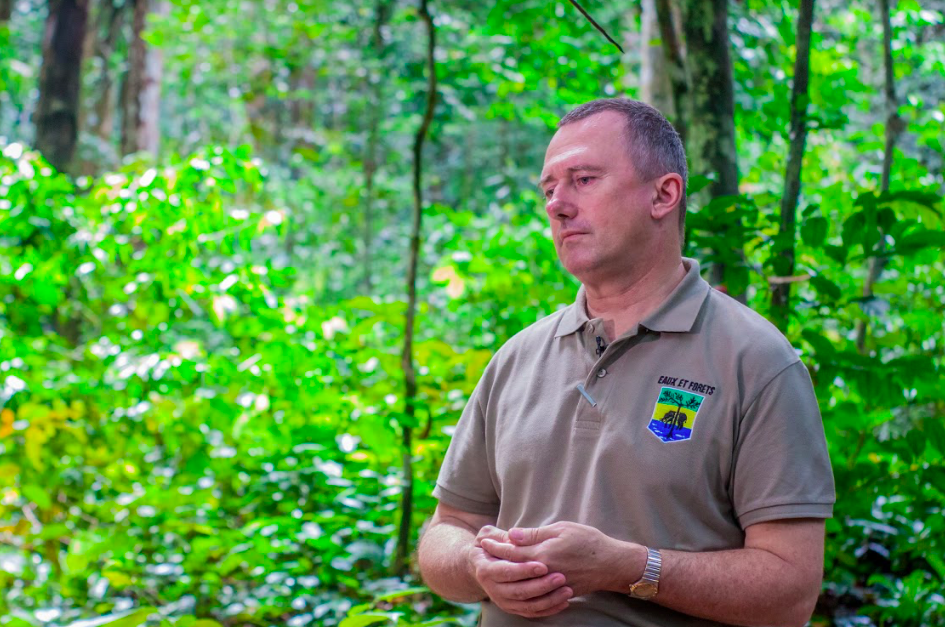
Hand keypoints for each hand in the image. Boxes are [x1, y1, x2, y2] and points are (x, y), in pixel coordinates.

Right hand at [467, 526, 572, 617]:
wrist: (481, 563)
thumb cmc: (490, 544)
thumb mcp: (490, 536)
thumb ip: (502, 536)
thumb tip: (514, 535)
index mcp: (486, 569)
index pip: (506, 571)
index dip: (524, 570)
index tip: (543, 566)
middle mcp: (492, 588)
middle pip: (518, 591)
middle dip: (541, 586)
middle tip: (561, 578)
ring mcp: (503, 600)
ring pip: (527, 605)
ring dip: (548, 600)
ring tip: (567, 590)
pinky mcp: (513, 608)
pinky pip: (532, 613)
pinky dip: (548, 610)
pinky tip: (563, 602)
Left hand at [479, 521, 643, 597]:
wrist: (611, 564)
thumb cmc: (588, 542)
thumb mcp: (561, 529)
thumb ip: (535, 534)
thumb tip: (512, 534)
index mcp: (542, 554)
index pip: (511, 551)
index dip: (495, 545)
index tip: (483, 540)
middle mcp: (543, 572)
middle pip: (512, 566)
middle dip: (496, 558)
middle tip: (481, 551)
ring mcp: (550, 584)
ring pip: (521, 579)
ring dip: (506, 570)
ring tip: (493, 563)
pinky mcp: (558, 591)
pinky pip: (535, 589)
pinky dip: (522, 581)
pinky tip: (515, 577)